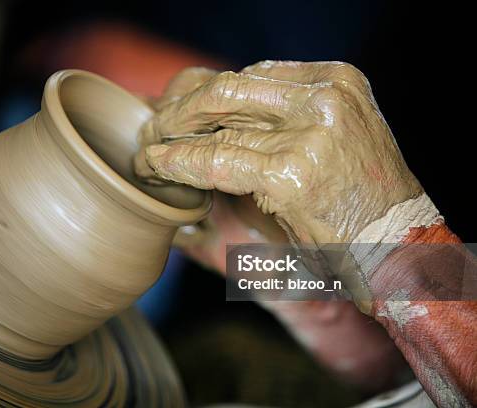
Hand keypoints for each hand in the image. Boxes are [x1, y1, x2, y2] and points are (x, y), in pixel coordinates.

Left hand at [138, 61, 421, 246]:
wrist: (398, 249)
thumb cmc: (357, 203)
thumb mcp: (327, 144)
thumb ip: (278, 123)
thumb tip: (209, 118)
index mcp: (334, 81)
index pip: (247, 74)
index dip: (200, 91)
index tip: (174, 109)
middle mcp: (325, 96)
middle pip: (226, 88)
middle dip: (178, 108)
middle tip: (150, 130)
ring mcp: (311, 131)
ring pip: (215, 122)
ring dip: (169, 137)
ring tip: (145, 152)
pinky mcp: (292, 172)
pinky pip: (216, 160)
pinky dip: (177, 163)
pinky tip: (155, 168)